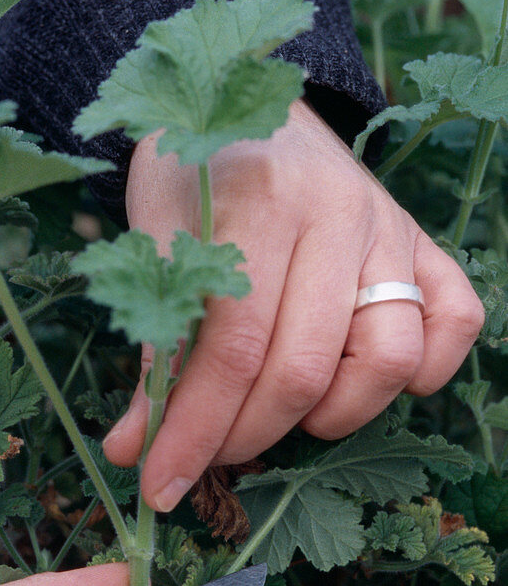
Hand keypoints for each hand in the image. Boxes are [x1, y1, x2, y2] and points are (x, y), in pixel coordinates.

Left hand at [104, 99, 483, 510]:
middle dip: (247, 436)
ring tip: (283, 413)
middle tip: (208, 453)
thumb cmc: (193, 177)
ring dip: (333, 415)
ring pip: (392, 356)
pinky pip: (455, 319)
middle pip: (305, 367)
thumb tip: (130, 450)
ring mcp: (391, 228)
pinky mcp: (422, 240)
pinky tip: (358, 381)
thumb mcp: (153, 246)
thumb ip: (153, 346)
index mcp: (260, 206)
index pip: (233, 350)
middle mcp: (339, 214)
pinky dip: (422, 371)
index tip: (160, 484)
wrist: (245, 101)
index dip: (194, 431)